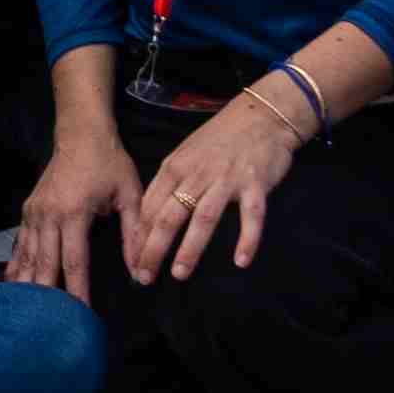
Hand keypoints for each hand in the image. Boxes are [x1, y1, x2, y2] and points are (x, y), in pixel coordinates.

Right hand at [11, 118, 140, 300]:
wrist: (80, 134)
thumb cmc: (109, 163)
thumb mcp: (130, 195)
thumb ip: (134, 234)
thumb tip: (141, 271)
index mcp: (73, 212)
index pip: (74, 260)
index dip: (77, 289)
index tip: (80, 313)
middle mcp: (48, 215)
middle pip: (45, 263)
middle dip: (48, 294)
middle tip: (48, 322)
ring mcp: (34, 212)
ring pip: (29, 256)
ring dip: (28, 283)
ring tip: (25, 312)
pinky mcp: (28, 210)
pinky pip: (21, 244)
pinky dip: (17, 265)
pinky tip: (13, 284)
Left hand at [124, 84, 312, 283]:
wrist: (262, 116)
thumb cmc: (219, 140)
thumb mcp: (185, 155)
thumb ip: (169, 184)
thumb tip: (148, 218)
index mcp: (175, 167)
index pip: (149, 207)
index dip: (138, 237)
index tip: (132, 263)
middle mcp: (197, 175)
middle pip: (169, 215)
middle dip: (154, 248)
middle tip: (144, 277)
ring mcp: (227, 180)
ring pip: (204, 218)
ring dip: (190, 248)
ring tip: (179, 273)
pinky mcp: (255, 185)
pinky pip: (251, 216)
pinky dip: (247, 239)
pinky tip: (241, 261)